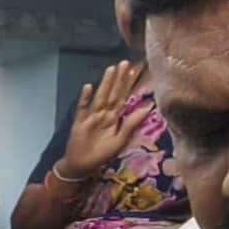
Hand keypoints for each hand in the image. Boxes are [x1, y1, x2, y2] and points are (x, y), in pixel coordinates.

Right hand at [58, 60, 146, 184]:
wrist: (82, 166)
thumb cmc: (102, 155)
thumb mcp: (121, 140)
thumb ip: (133, 123)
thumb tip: (150, 107)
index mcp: (115, 118)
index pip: (123, 98)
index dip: (128, 85)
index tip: (134, 71)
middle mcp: (104, 114)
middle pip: (113, 93)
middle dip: (118, 79)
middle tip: (125, 63)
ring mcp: (91, 117)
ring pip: (100, 97)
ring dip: (105, 84)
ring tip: (111, 69)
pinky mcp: (79, 122)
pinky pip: (83, 108)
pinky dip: (85, 98)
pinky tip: (88, 87)